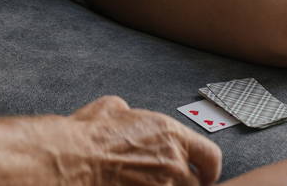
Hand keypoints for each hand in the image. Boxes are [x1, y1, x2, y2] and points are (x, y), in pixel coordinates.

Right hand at [66, 96, 220, 185]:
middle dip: (181, 182)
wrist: (77, 158)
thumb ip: (130, 114)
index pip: (210, 156)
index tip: (206, 174)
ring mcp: (163, 185)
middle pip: (194, 183)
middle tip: (163, 178)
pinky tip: (130, 184)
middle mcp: (173, 162)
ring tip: (140, 180)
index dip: (209, 168)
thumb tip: (126, 113)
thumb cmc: (91, 134)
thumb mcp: (112, 108)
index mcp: (170, 134)